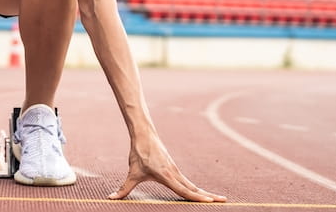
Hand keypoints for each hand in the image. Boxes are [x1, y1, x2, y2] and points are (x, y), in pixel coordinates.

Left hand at [109, 131, 225, 201]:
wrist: (144, 134)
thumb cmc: (138, 154)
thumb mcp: (132, 173)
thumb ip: (123, 188)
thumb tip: (111, 198)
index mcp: (167, 176)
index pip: (184, 190)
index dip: (196, 197)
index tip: (209, 202)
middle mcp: (174, 174)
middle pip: (194, 188)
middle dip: (208, 196)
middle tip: (224, 200)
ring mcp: (176, 170)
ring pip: (192, 184)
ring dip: (204, 192)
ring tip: (218, 198)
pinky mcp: (174, 168)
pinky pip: (187, 181)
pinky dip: (196, 188)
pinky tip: (201, 193)